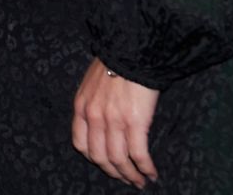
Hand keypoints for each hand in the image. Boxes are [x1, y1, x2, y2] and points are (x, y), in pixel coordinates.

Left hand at [72, 58, 159, 187]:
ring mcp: (113, 121)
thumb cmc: (115, 64)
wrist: (132, 51)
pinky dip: (145, 168)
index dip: (95, 160)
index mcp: (82, 107)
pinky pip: (139, 154)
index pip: (81, 145)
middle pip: (100, 157)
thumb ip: (92, 104)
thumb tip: (102, 124)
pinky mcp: (135, 122)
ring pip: (119, 160)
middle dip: (114, 173)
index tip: (108, 167)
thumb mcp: (92, 84)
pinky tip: (152, 173)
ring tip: (140, 181)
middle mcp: (94, 117)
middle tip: (127, 180)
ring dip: (131, 175)